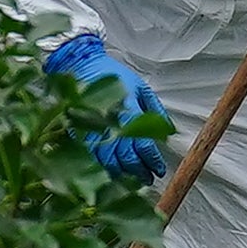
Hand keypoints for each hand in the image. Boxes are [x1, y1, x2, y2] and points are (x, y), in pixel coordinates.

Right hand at [43, 29, 168, 180]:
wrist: (81, 66)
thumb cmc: (112, 75)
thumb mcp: (141, 88)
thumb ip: (156, 111)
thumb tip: (168, 131)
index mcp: (128, 112)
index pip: (144, 145)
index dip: (153, 161)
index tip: (159, 168)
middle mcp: (111, 124)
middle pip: (127, 159)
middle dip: (140, 173)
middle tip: (148, 179)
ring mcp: (93, 131)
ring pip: (109, 164)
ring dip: (123, 175)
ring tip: (132, 181)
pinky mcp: (78, 135)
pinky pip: (92, 159)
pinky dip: (103, 169)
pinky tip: (112, 173)